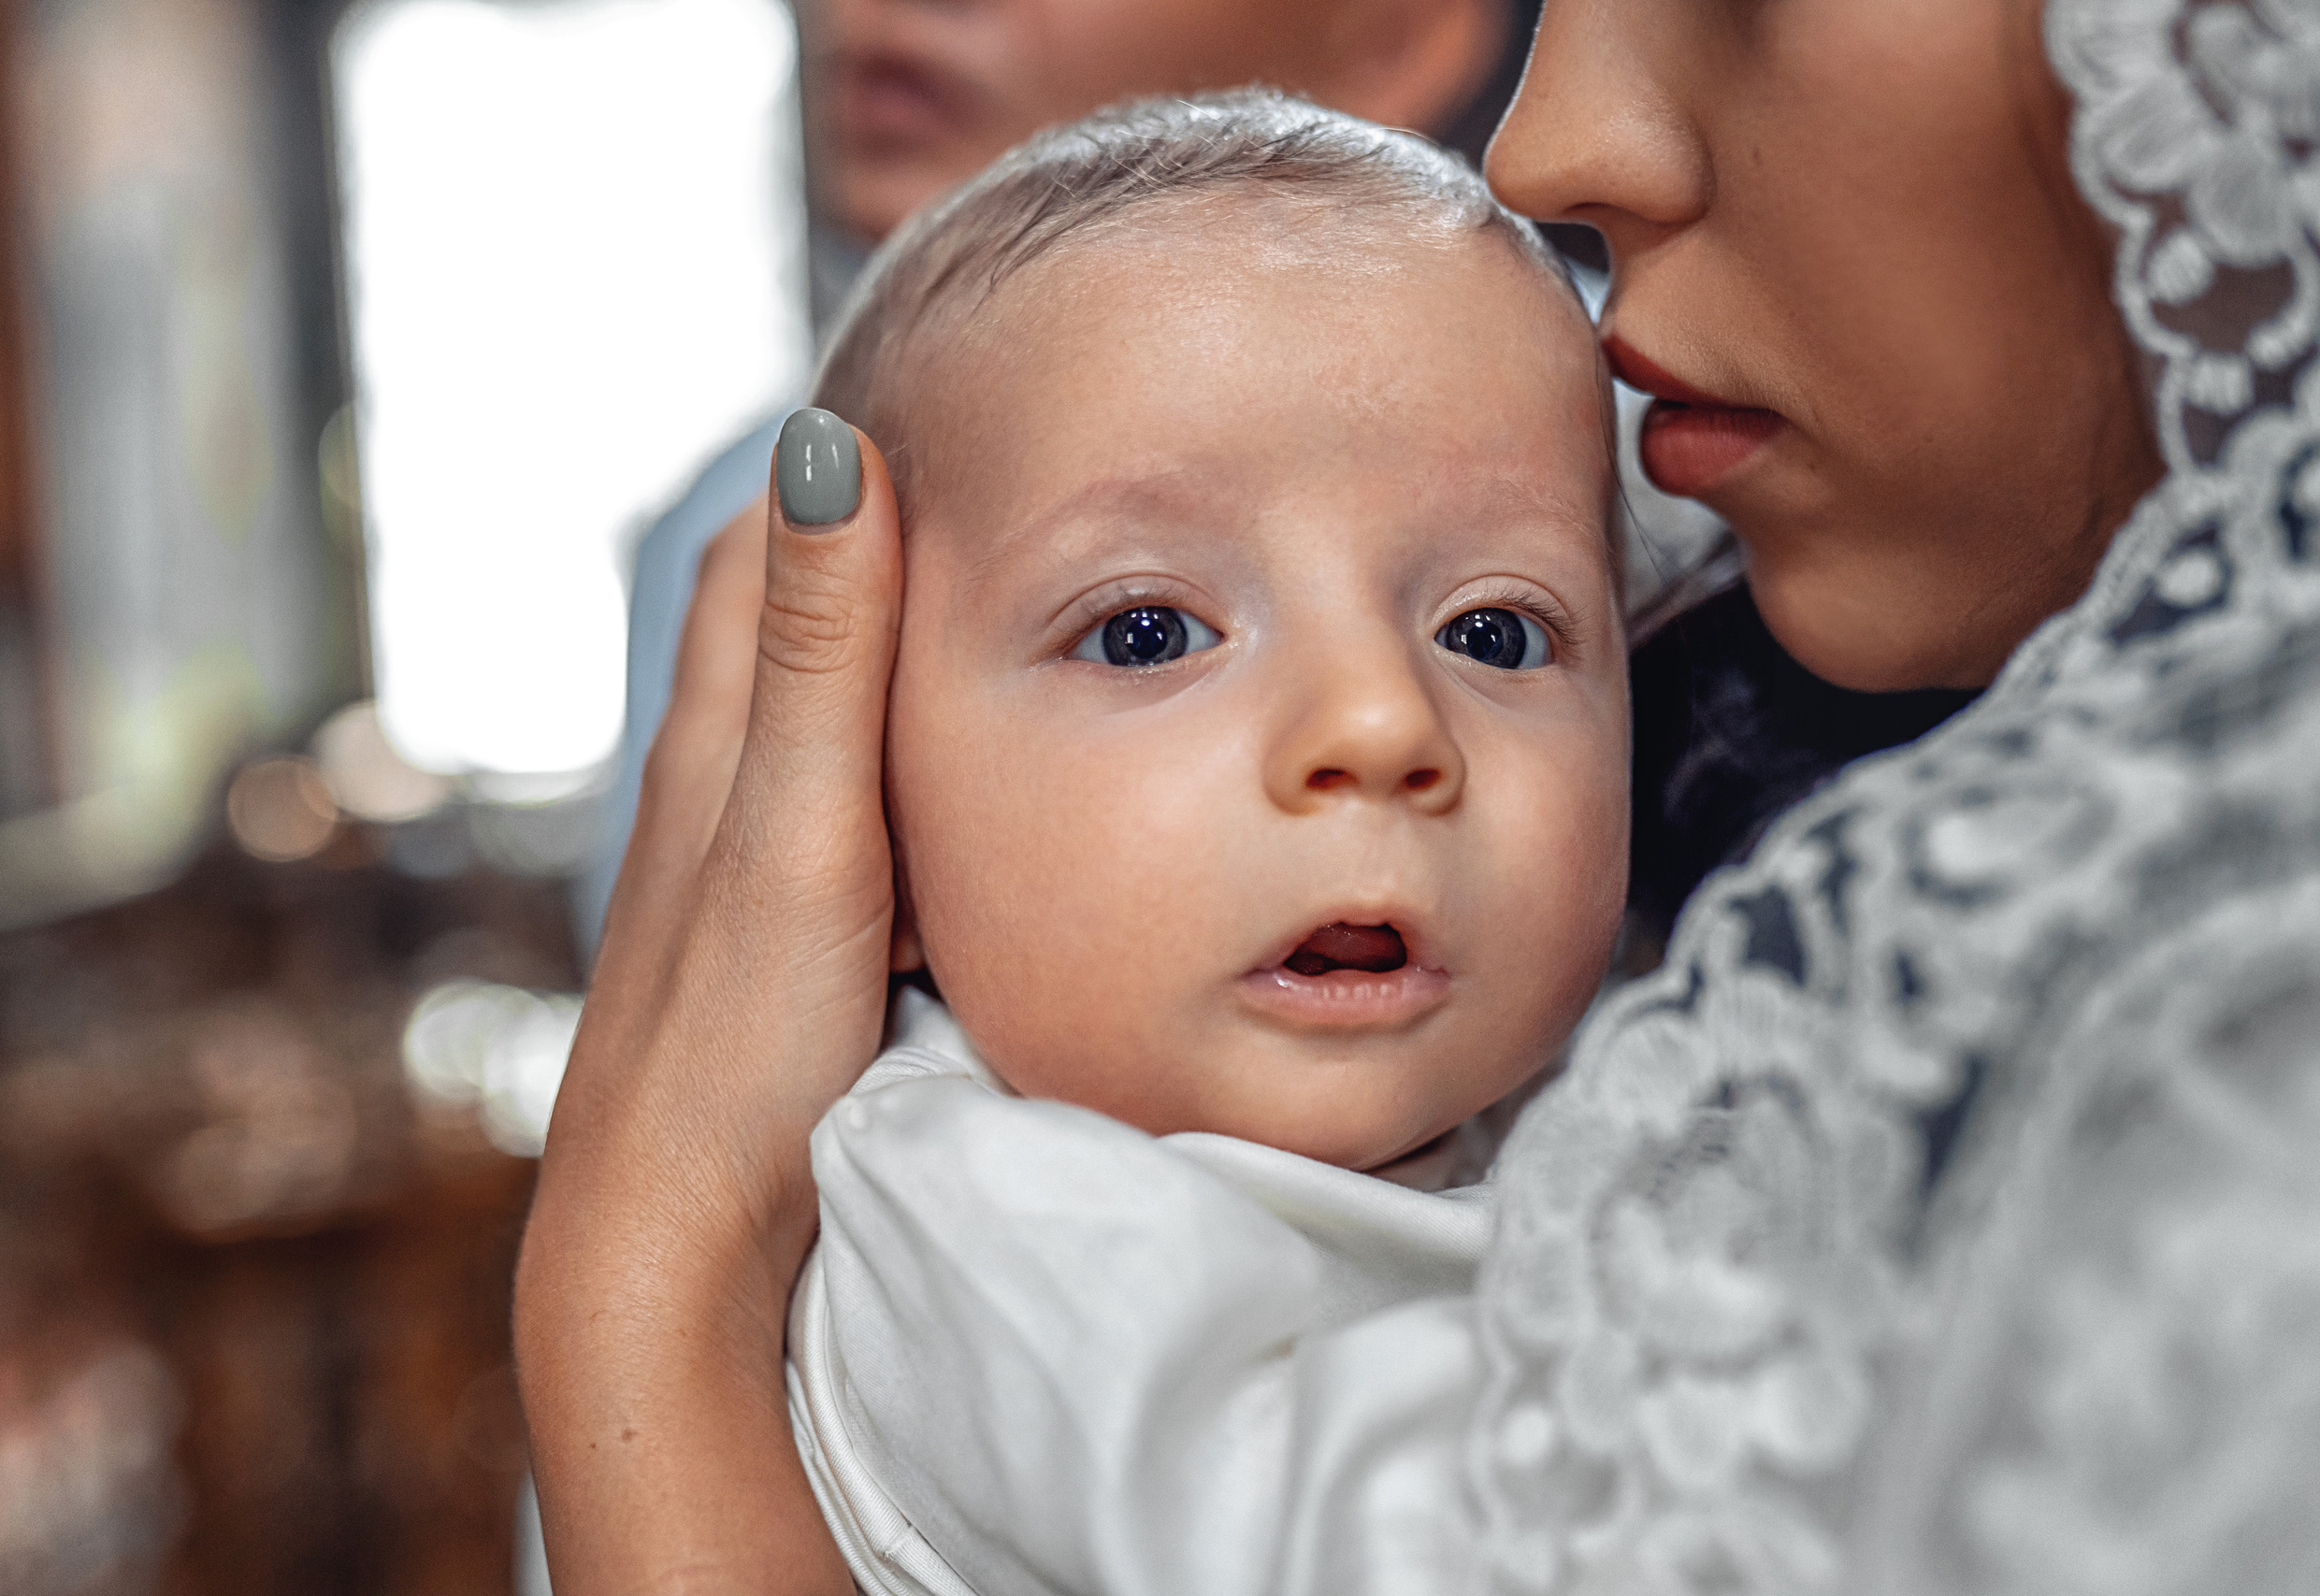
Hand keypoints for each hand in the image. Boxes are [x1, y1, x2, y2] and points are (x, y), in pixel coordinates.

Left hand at [514, 411, 900, 1593]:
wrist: (675, 1245)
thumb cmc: (735, 1042)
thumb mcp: (800, 831)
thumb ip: (823, 655)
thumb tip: (824, 443)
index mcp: (718, 742)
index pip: (756, 552)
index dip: (830, 466)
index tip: (922, 389)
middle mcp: (719, 796)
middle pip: (784, 629)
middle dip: (867, 544)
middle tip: (982, 479)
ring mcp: (749, 878)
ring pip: (816, 730)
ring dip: (884, 661)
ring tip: (991, 608)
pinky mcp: (787, 953)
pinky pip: (845, 821)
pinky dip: (898, 772)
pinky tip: (952, 798)